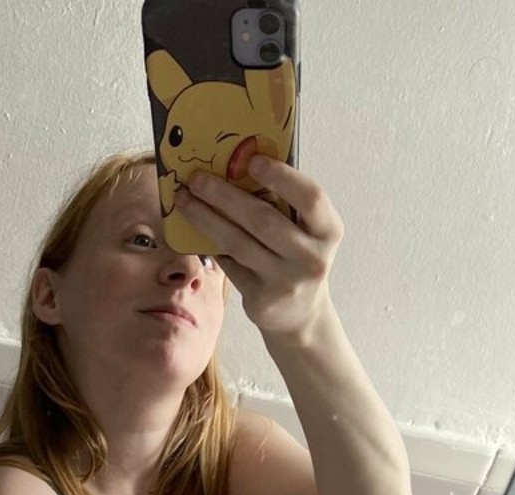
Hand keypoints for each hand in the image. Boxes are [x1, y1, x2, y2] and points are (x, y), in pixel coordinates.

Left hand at [175, 157, 344, 341]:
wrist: (301, 314)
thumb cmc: (298, 257)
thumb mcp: (306, 231)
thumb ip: (285, 204)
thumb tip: (239, 166)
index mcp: (329, 231)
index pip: (310, 198)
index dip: (282, 177)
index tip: (252, 160)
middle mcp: (311, 258)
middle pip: (263, 220)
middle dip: (225, 196)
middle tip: (197, 178)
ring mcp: (286, 282)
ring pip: (239, 244)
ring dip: (207, 219)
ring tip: (185, 200)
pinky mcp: (262, 299)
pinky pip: (230, 265)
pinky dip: (212, 246)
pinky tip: (194, 229)